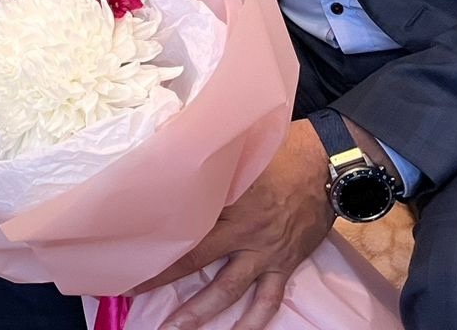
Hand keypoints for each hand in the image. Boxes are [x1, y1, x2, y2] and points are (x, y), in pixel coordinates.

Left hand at [139, 118, 333, 329]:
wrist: (327, 165)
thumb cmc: (280, 152)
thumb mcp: (238, 153)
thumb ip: (207, 161)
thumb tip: (169, 144)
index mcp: (227, 201)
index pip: (184, 225)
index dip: (156, 239)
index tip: (130, 250)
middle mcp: (244, 231)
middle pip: (197, 261)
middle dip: (165, 279)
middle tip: (135, 292)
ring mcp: (265, 252)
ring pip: (229, 288)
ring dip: (202, 311)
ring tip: (178, 329)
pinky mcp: (285, 264)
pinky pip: (269, 300)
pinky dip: (255, 321)